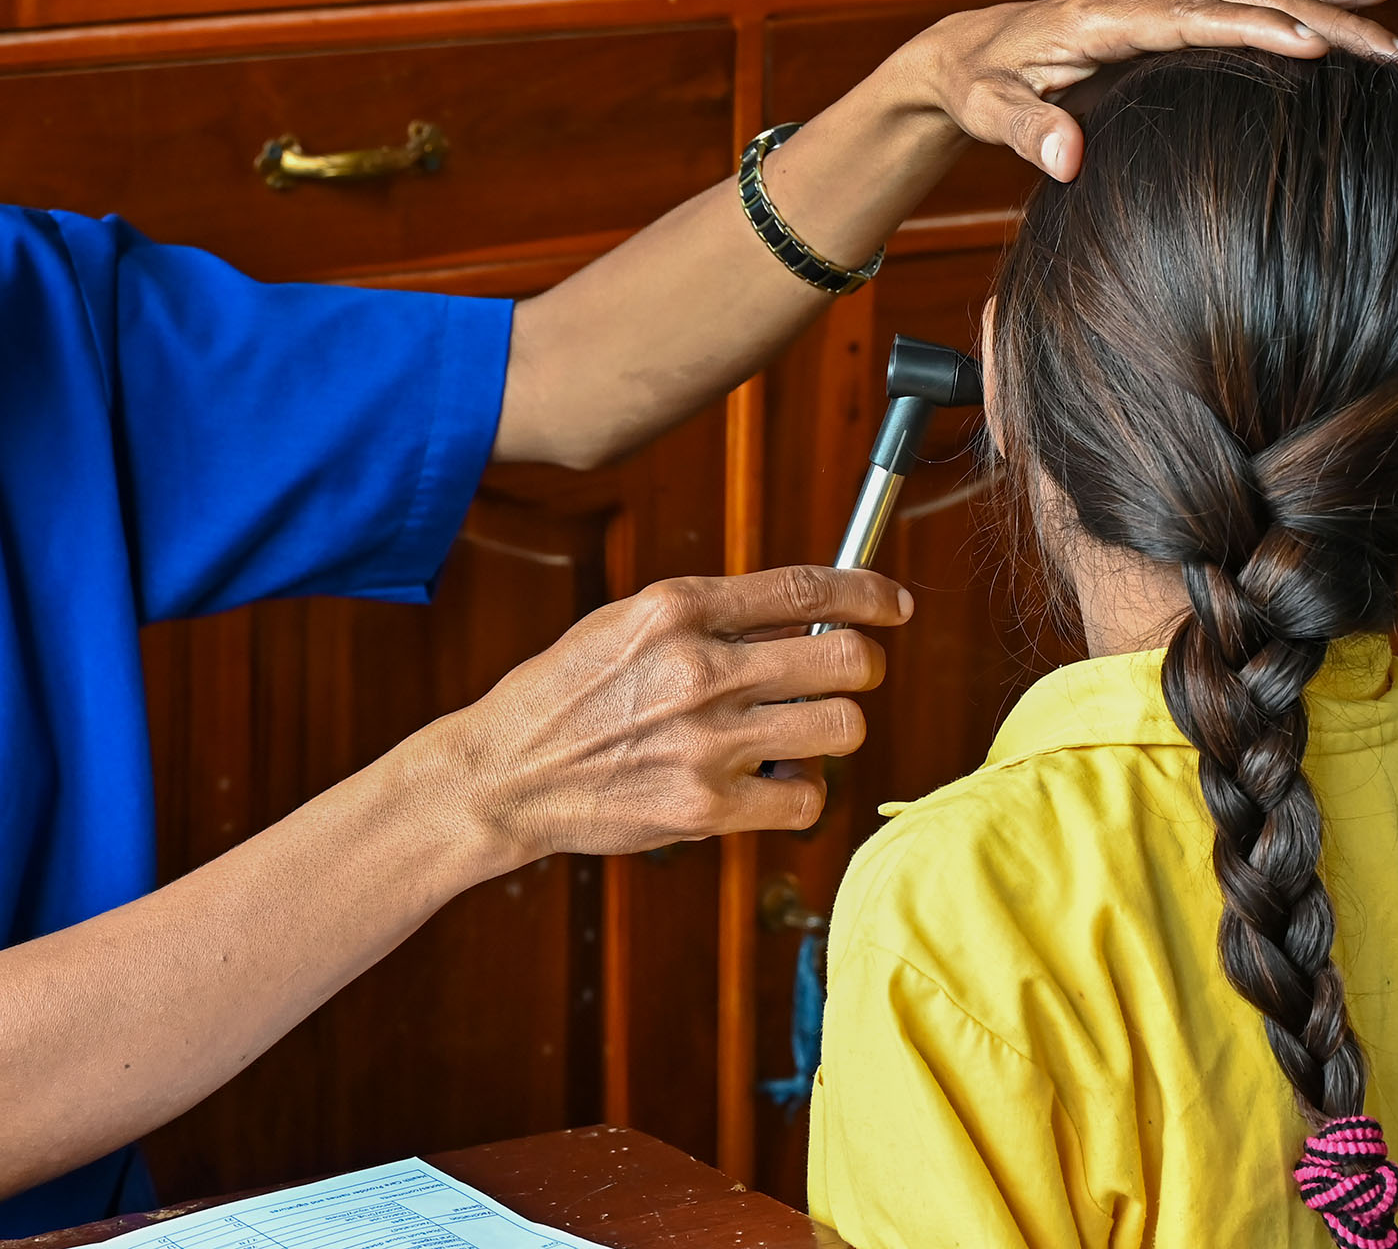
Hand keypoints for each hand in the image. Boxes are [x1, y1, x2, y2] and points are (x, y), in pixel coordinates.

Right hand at [438, 565, 909, 863]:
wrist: (504, 775)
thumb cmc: (562, 696)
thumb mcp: (623, 624)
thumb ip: (704, 617)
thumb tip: (793, 615)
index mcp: (675, 608)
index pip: (804, 590)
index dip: (868, 593)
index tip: (894, 603)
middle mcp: (698, 669)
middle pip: (847, 659)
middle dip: (861, 666)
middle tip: (843, 677)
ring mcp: (706, 741)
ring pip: (842, 727)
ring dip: (835, 728)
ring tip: (802, 731)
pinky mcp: (706, 806)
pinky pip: (806, 798)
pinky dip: (802, 790)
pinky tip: (774, 779)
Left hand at [880, 0, 1397, 181]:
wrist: (967, 52)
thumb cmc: (977, 83)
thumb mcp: (986, 111)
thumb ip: (1021, 132)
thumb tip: (1065, 158)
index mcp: (1104, 19)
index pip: (1194, 21)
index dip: (1255, 30)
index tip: (1316, 46)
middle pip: (1247, 1)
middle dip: (1324, 22)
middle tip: (1393, 53)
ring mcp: (1164, 0)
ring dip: (1333, 8)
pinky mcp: (1175, 12)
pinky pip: (1252, 1)